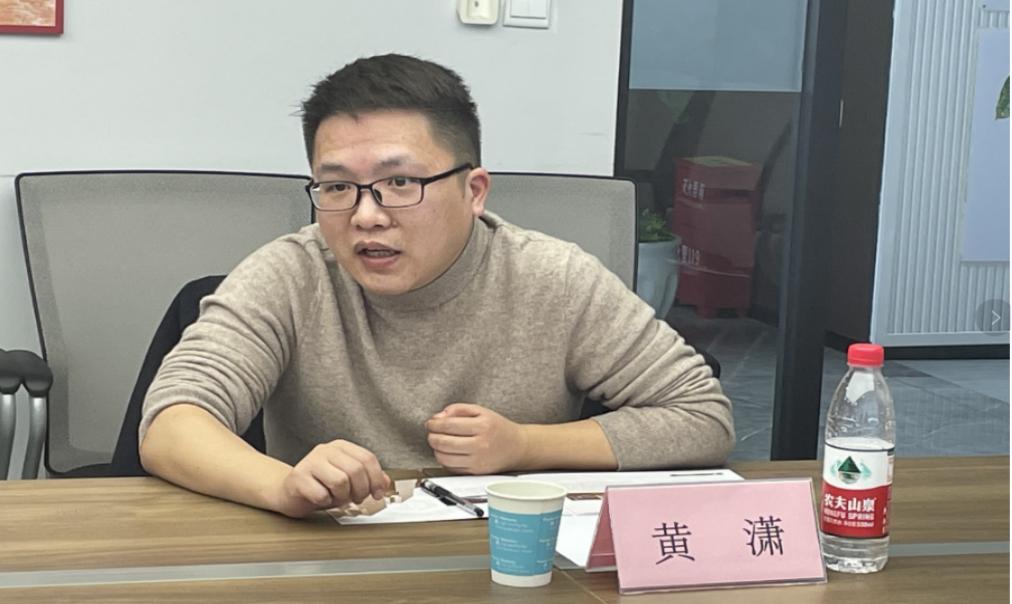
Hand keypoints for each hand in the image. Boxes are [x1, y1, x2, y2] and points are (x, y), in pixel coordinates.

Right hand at [271, 440, 389, 517]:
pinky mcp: (298, 477)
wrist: (288, 492)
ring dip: (342, 497)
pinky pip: (322, 494)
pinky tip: (321, 499)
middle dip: (360, 491)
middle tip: (355, 499)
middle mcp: (325, 450)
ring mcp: (310, 462)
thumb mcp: (348, 480)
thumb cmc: (320, 486)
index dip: (376, 479)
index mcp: (340, 447)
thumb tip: (385, 482)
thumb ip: (367, 478)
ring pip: (341, 481)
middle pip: (356, 470)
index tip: (378, 493)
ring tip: (336, 498)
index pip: (367, 458)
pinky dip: (326, 502)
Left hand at [425, 403, 528, 474]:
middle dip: (432, 436)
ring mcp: (478, 460)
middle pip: (444, 443)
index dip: (434, 424)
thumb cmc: (498, 428)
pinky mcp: (475, 472)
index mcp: (482, 426)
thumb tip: (438, 417)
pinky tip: (447, 452)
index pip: (449, 425)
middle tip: (431, 432)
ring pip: (444, 458)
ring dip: (436, 449)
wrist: (517, 447)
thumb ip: (458, 409)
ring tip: (438, 442)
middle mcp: (480, 444)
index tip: (431, 423)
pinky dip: (444, 460)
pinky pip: (451, 468)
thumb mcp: (481, 411)